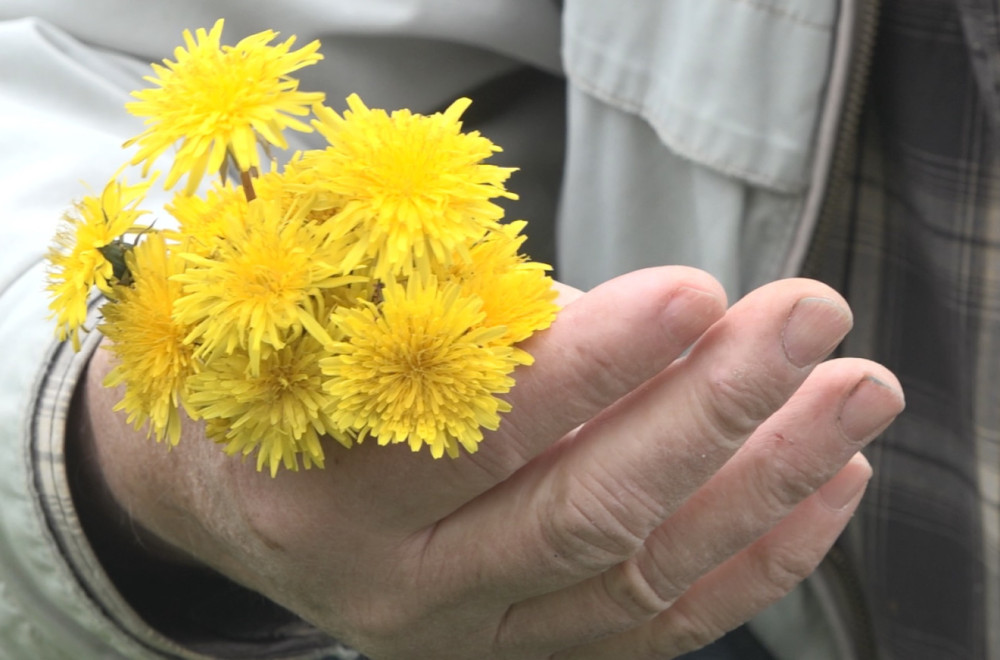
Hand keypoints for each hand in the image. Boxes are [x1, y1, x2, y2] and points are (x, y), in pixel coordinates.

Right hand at [78, 266, 903, 658]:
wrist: (257, 510)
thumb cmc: (310, 393)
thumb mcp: (352, 340)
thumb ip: (484, 329)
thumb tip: (649, 315)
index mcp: (334, 491)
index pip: (484, 427)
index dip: (595, 361)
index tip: (697, 291)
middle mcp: (404, 586)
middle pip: (585, 510)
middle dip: (712, 409)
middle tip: (811, 318)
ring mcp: (472, 640)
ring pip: (642, 576)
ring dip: (765, 482)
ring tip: (855, 398)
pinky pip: (658, 629)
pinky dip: (755, 562)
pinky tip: (827, 488)